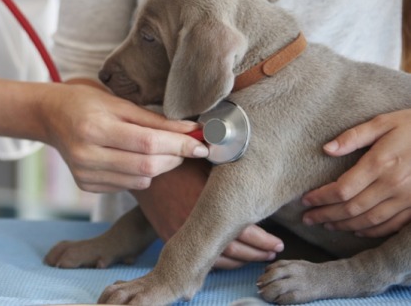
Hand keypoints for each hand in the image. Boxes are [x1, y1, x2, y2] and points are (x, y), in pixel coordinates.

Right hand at [0, 76, 207, 191]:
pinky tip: (135, 158)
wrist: (49, 116)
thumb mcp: (118, 102)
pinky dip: (140, 174)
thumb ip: (154, 119)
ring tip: (161, 150)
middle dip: (174, 157)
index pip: (147, 143)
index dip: (179, 144)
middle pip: (146, 166)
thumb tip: (190, 130)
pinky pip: (127, 185)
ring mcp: (84, 173)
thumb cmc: (86, 102)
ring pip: (140, 180)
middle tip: (188, 146)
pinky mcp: (86, 185)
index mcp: (94, 127)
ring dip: (160, 167)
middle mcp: (86, 154)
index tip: (202, 143)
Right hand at [132, 159, 283, 269]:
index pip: (243, 231)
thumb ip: (231, 174)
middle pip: (233, 250)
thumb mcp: (207, 160)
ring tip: (257, 257)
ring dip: (241, 260)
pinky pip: (196, 256)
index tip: (278, 242)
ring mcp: (178, 232)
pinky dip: (217, 262)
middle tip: (273, 251)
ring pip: (215, 259)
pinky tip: (231, 258)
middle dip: (257, 253)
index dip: (264, 240)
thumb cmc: (180, 159)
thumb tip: (263, 170)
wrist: (142, 165)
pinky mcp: (168, 235)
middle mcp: (192, 222)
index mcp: (206, 203)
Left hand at [301, 109, 410, 236]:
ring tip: (326, 225)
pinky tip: (356, 230)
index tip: (305, 201)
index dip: (321, 198)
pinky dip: (371, 231)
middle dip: (326, 215)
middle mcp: (393, 185)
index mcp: (380, 163)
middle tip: (308, 219)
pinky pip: (391, 225)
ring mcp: (407, 198)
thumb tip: (326, 149)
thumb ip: (354, 136)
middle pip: (351, 208)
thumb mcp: (383, 122)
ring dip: (344, 225)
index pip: (342, 189)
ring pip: (369, 220)